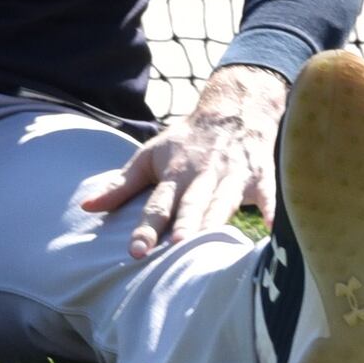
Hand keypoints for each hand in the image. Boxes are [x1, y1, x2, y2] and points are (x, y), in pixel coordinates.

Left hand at [78, 62, 286, 259]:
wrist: (233, 110)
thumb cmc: (186, 141)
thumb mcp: (149, 156)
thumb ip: (121, 185)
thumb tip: (86, 208)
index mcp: (174, 174)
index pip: (157, 205)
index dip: (146, 229)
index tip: (135, 252)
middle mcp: (202, 177)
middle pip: (191, 205)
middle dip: (184, 226)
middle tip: (175, 248)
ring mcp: (232, 176)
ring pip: (224, 203)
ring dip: (216, 221)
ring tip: (210, 247)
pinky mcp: (259, 177)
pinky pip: (268, 195)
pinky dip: (274, 211)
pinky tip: (277, 231)